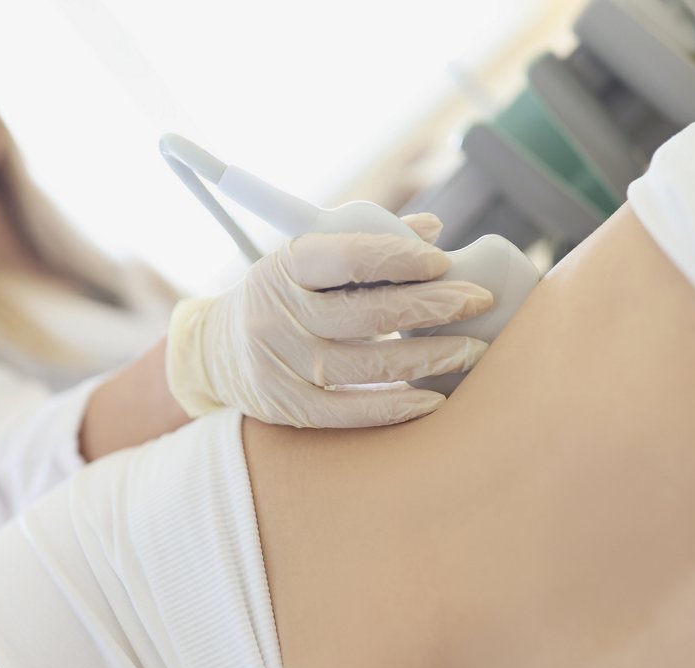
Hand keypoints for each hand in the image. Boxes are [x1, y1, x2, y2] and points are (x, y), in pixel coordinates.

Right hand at [165, 213, 493, 427]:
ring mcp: (278, 365)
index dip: (399, 256)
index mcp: (282, 266)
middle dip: (431, 306)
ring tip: (474, 350)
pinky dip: (395, 405)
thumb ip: (367, 242)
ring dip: (428, 357)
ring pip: (365, 363)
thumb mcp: (308, 261)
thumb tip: (432, 230)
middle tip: (480, 302)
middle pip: (364, 312)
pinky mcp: (286, 407)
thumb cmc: (284, 297)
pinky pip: (350, 410)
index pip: (345, 255)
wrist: (215, 353)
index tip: (444, 261)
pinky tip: (435, 397)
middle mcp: (274, 315)